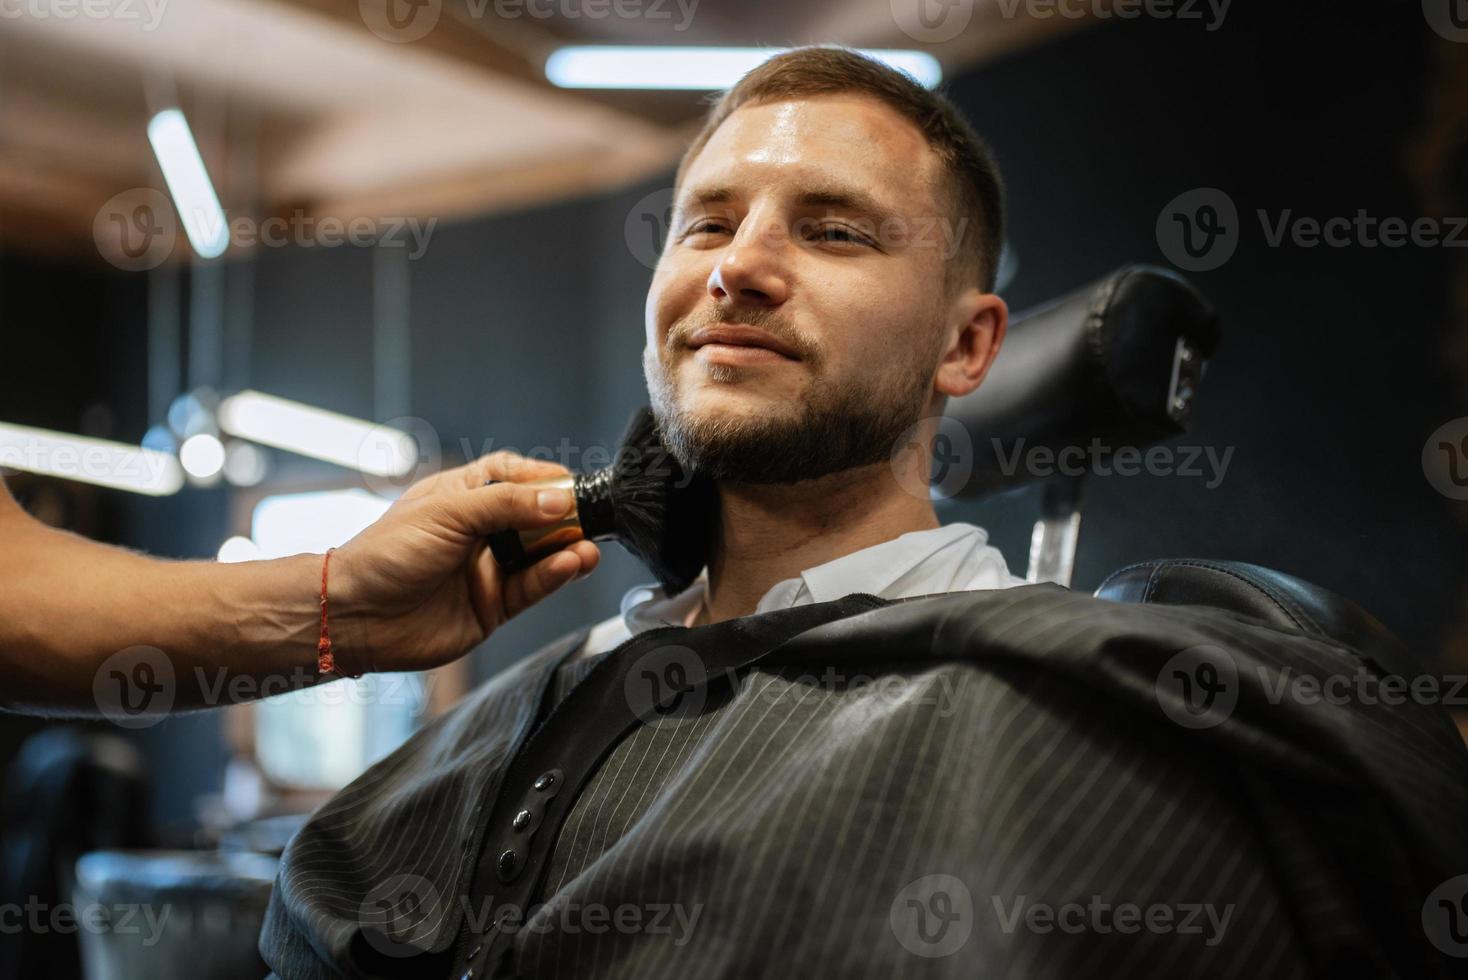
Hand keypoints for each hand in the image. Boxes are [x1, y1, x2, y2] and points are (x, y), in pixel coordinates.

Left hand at [328, 451, 600, 672]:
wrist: (357, 616)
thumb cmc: (386, 555)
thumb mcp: (448, 514)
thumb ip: (506, 505)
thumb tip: (557, 501)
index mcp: (462, 496)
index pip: (513, 477)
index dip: (543, 479)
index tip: (572, 484)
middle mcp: (479, 531)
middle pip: (535, 517)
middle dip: (564, 516)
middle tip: (587, 517)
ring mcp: (488, 568)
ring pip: (541, 555)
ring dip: (568, 548)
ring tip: (586, 546)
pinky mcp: (494, 605)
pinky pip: (534, 587)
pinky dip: (555, 576)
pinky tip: (570, 564)